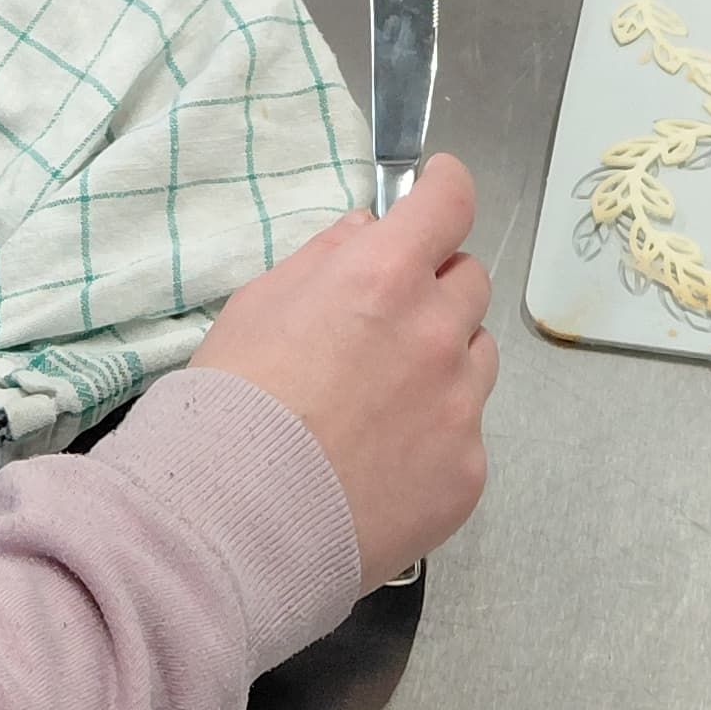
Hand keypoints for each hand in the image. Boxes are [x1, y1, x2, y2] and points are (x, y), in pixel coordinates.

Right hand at [193, 158, 494, 589]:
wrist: (237, 522)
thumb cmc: (233, 403)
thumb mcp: (258, 304)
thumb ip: (325, 258)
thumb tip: (367, 233)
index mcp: (384, 276)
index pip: (450, 202)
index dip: (446, 187)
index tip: (439, 188)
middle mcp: (437, 333)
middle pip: (470, 281)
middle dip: (435, 287)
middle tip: (389, 319)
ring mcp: (460, 407)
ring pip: (477, 356)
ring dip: (445, 358)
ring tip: (384, 400)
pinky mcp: (468, 473)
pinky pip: (468, 431)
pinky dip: (437, 433)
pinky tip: (385, 460)